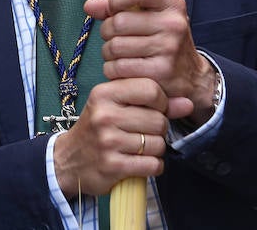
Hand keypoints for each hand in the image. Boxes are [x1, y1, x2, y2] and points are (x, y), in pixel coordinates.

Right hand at [51, 78, 191, 196]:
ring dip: (155, 150)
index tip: (153, 110)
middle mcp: (104, 115)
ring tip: (140, 148)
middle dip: (159, 129)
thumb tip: (188, 103)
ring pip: (158, 144)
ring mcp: (107, 141)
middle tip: (144, 132)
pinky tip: (141, 163)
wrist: (69, 159)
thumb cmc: (97, 129)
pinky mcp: (113, 165)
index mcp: (103, 93)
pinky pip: (153, 165)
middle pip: (158, 120)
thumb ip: (153, 102)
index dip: (161, 102)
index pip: (150, 89)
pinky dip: (153, 166)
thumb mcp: (117, 107)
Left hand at [86, 0, 219, 125]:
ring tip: (119, 55)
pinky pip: (118, 68)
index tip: (114, 10)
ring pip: (114, 47)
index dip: (117, 0)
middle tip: (115, 39)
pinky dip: (112, 70)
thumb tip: (89, 6)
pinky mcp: (161, 72)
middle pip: (118, 22)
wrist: (192, 78)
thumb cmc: (162, 40)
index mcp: (171, 4)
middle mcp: (173, 24)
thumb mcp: (148, 17)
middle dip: (107, 32)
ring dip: (108, 53)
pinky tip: (123, 70)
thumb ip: (117, 7)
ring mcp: (169, 49)